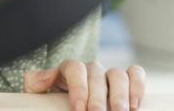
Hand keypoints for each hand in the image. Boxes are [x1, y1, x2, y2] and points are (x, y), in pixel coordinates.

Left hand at [23, 59, 145, 110]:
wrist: (59, 107)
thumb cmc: (50, 103)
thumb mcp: (37, 93)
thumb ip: (36, 82)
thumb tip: (49, 76)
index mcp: (67, 69)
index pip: (74, 67)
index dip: (78, 87)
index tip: (79, 109)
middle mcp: (89, 70)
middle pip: (96, 73)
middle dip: (98, 97)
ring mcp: (108, 75)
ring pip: (118, 74)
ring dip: (120, 95)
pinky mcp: (126, 83)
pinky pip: (135, 74)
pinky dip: (137, 86)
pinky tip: (135, 105)